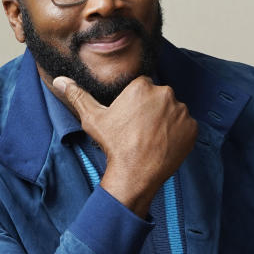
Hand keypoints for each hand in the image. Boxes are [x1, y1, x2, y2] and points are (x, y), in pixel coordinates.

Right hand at [50, 76, 197, 215]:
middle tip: (140, 130)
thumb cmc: (114, 145)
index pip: (142, 88)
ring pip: (173, 111)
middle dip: (152, 111)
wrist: (135, 173)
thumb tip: (60, 80)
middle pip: (159, 98)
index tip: (130, 119)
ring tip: (152, 138)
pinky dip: (178, 134)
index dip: (136, 104)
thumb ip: (78, 96)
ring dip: (166, 121)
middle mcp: (165, 93)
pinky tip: (164, 144)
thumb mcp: (93, 119)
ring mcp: (181, 111)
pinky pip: (186, 126)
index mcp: (142, 86)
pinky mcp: (192, 128)